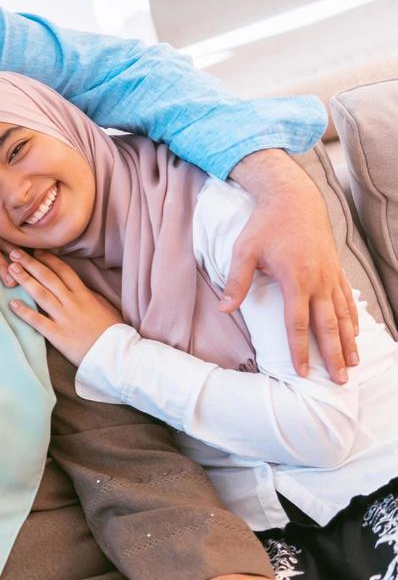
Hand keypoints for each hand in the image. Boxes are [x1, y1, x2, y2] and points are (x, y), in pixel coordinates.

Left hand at [5, 250, 122, 364]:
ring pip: (41, 294)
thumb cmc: (113, 331)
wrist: (116, 354)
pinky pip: (38, 321)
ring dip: (25, 280)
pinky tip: (12, 304)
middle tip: (15, 253)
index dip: (48, 259)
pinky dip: (24, 312)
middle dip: (31, 264)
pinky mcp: (57, 335)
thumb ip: (90, 295)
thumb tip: (78, 286)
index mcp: (84, 294)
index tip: (36, 251)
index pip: (63, 271)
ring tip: (11, 269)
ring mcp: (64, 318)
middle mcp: (72, 302)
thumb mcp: (105, 306)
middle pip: (48, 278)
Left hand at [227, 149, 358, 380]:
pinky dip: (353, 319)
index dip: (300, 350)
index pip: (298, 324)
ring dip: (348, 341)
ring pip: (343, 315)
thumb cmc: (265, 225)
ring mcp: (330, 275)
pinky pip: (347, 299)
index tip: (302, 372)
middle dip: (334, 355)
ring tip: (353, 364)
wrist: (294, 199)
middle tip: (339, 380)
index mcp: (296, 280)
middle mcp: (318, 281)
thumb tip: (224, 309)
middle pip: (328, 326)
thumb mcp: (244, 250)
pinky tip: (355, 333)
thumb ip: (236, 282)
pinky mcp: (335, 269)